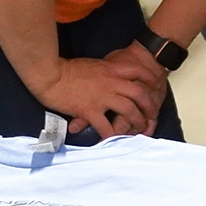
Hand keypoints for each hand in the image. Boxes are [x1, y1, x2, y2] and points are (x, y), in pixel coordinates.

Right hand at [34, 50, 167, 138]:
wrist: (50, 75)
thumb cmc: (67, 69)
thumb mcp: (93, 64)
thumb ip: (106, 70)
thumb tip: (112, 75)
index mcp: (112, 69)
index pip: (139, 71)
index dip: (150, 79)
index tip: (155, 86)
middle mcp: (112, 82)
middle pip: (139, 93)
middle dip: (149, 105)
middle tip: (152, 114)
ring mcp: (102, 97)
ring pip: (129, 110)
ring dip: (137, 121)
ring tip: (140, 128)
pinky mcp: (90, 110)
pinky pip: (105, 126)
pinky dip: (112, 135)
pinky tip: (114, 141)